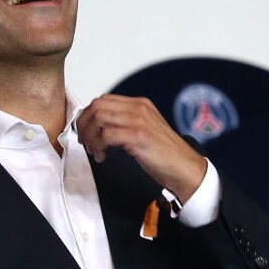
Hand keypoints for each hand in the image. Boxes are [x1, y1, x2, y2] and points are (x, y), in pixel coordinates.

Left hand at [77, 94, 206, 203]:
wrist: (184, 168)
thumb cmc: (164, 154)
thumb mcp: (143, 130)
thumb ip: (124, 123)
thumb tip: (99, 127)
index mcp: (139, 104)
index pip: (102, 100)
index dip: (87, 116)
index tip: (85, 132)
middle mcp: (138, 108)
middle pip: (97, 107)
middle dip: (84, 125)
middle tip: (85, 143)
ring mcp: (139, 121)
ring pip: (98, 119)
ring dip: (90, 137)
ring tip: (95, 151)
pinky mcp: (138, 136)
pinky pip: (106, 136)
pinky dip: (98, 147)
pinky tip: (103, 157)